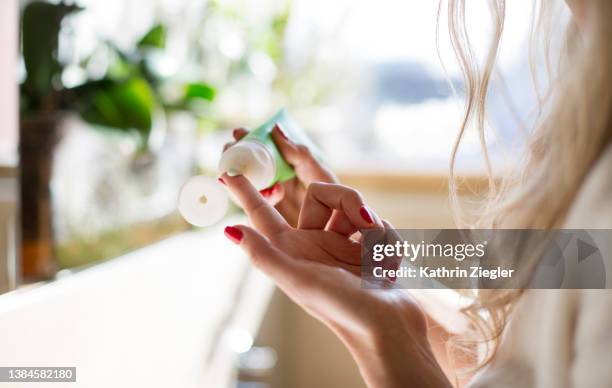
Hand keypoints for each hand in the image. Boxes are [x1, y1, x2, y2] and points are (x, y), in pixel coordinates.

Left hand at [221, 173, 451, 387]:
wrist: (393, 330)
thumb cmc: (345, 310)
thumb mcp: (300, 282)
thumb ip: (265, 255)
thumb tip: (230, 230)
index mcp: (292, 249)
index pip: (263, 213)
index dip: (246, 192)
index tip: (227, 172)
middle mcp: (315, 243)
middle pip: (323, 194)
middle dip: (348, 201)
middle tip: (367, 222)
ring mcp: (342, 245)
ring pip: (355, 207)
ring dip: (373, 225)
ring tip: (380, 255)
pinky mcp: (368, 249)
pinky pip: (378, 224)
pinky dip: (387, 240)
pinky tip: (390, 265)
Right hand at [223, 124, 337, 225]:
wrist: (341, 233)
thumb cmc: (337, 202)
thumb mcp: (319, 174)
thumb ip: (299, 154)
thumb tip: (275, 128)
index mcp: (288, 165)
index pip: (262, 146)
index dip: (248, 138)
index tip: (238, 132)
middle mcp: (275, 179)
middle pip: (247, 163)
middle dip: (235, 155)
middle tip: (229, 150)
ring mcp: (270, 199)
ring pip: (246, 183)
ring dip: (239, 176)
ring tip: (239, 172)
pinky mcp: (267, 219)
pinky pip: (252, 206)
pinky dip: (252, 198)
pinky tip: (272, 193)